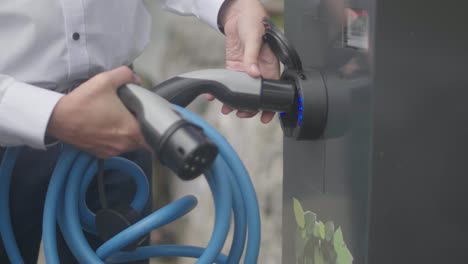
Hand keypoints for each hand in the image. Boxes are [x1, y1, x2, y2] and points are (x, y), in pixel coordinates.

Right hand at [47, 66, 149, 157]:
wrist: (57, 118)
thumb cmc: (84, 101)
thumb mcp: (106, 80)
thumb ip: (126, 75)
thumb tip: (137, 79)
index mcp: (132, 130)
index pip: (155, 134)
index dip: (155, 124)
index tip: (151, 116)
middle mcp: (125, 145)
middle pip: (142, 138)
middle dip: (139, 126)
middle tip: (132, 112)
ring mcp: (113, 151)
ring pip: (129, 143)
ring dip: (127, 133)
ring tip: (117, 118)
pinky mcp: (101, 154)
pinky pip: (115, 147)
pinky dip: (114, 138)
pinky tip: (106, 126)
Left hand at [214, 0, 279, 122]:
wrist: (238, 12)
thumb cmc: (254, 20)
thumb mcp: (254, 37)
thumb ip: (253, 56)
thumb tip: (254, 73)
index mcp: (270, 64)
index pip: (272, 89)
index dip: (270, 104)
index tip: (266, 117)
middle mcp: (259, 69)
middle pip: (256, 94)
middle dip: (250, 107)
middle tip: (241, 113)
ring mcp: (246, 69)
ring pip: (242, 91)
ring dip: (235, 101)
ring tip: (227, 109)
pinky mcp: (234, 66)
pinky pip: (230, 81)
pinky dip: (222, 89)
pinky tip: (214, 96)